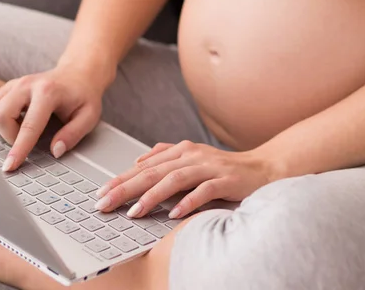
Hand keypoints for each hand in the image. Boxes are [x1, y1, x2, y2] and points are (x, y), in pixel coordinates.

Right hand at [0, 65, 104, 170]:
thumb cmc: (83, 96)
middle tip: (27, 142)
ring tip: (20, 130)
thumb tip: (55, 151)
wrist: (78, 74)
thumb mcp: (89, 116)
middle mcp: (26, 85)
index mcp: (48, 92)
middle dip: (8, 137)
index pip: (28, 126)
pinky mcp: (6, 86)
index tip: (10, 166)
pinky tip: (12, 122)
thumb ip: (73, 135)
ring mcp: (14, 83)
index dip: (19, 149)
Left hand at [93, 141, 271, 218]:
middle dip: (126, 188)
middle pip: (153, 172)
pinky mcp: (226, 180)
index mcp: (181, 151)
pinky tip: (173, 213)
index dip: (120, 179)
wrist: (263, 168)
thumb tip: (138, 160)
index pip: (144, 166)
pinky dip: (187, 202)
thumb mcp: (193, 158)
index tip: (101, 193)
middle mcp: (192, 156)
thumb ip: (166, 157)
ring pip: (174, 179)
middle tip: (106, 203)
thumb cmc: (224, 168)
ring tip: (135, 211)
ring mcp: (209, 167)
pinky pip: (204, 191)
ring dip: (152, 196)